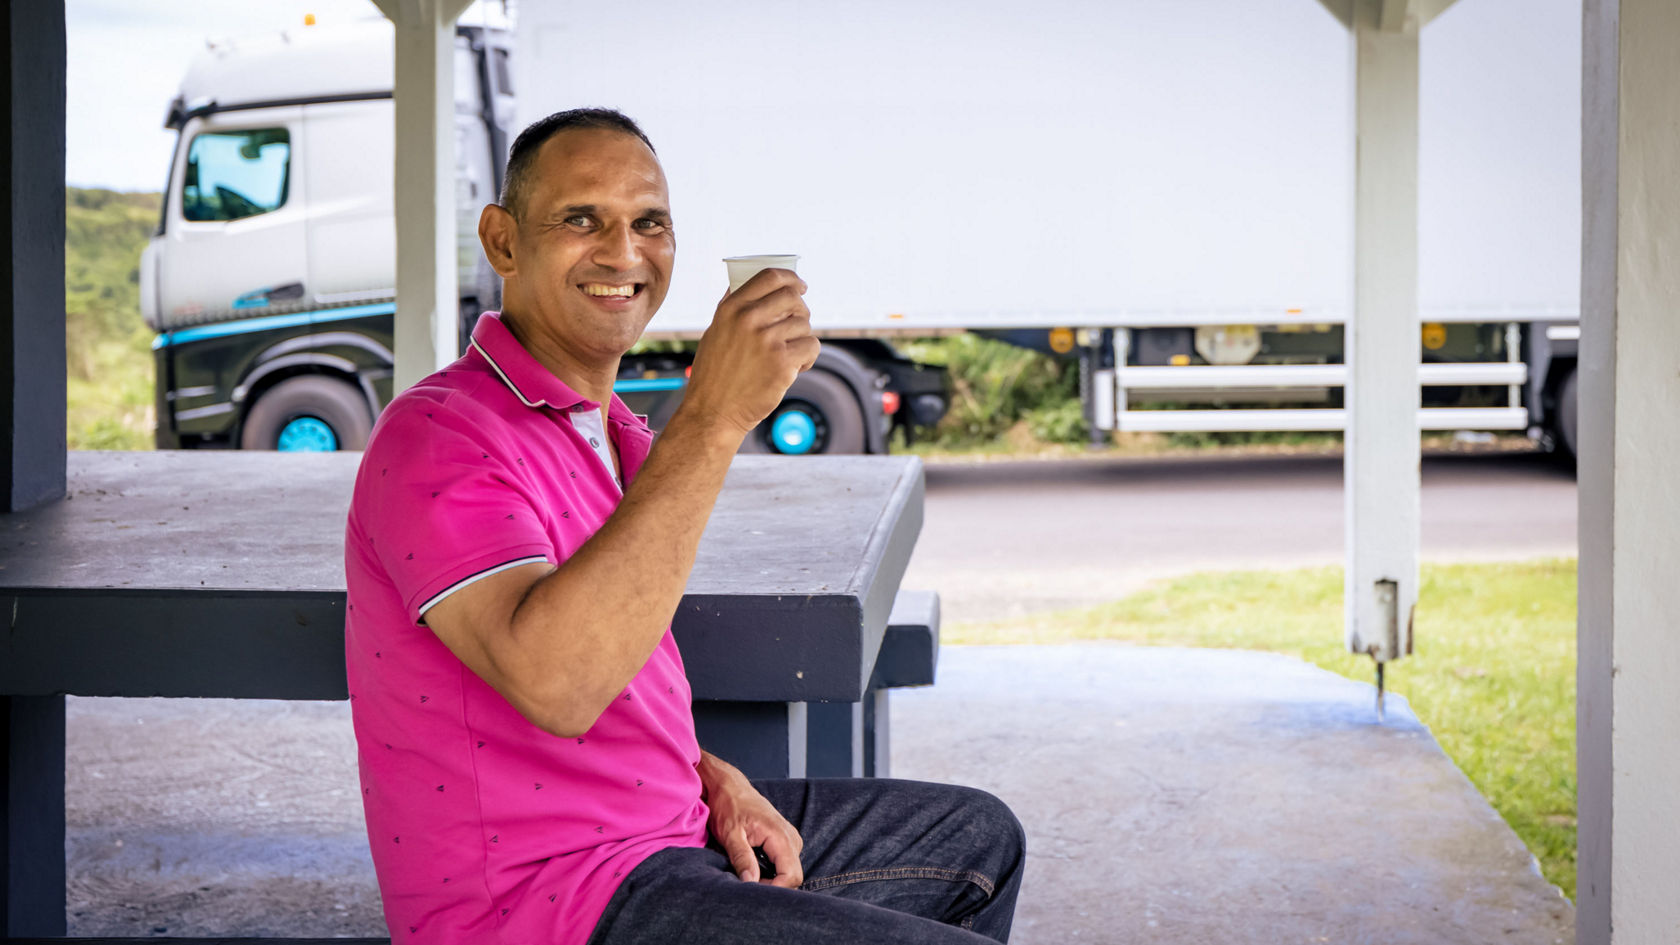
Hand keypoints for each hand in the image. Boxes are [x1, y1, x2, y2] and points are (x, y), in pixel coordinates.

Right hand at [680, 268, 820, 438]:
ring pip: (805, 325)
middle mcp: (749, 319)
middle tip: (796, 327)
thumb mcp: (714, 332)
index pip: (770, 276)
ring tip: (786, 357)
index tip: (800, 286)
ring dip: (802, 340)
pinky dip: (807, 358)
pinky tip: (793, 369)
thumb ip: (732, 307)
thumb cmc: (713, 375)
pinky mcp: (783, 363)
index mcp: (732, 308)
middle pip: (793, 297)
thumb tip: (744, 282)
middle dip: (800, 311)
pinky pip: (811, 346)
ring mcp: (767, 341)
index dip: (791, 279)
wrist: (713, 413)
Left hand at [698, 752, 803, 887]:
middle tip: (746, 883)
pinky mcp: (784, 841)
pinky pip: (784, 864)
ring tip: (747, 871)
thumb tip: (750, 882)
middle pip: (793, 876)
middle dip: (772, 886)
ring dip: (770, 879)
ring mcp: (790, 839)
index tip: (752, 889)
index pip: (792, 875)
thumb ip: (742, 858)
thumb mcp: (730, 833)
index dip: (774, 889)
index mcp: (780, 835)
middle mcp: (791, 838)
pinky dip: (770, 871)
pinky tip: (753, 865)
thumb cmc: (729, 805)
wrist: (729, 787)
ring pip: (789, 872)